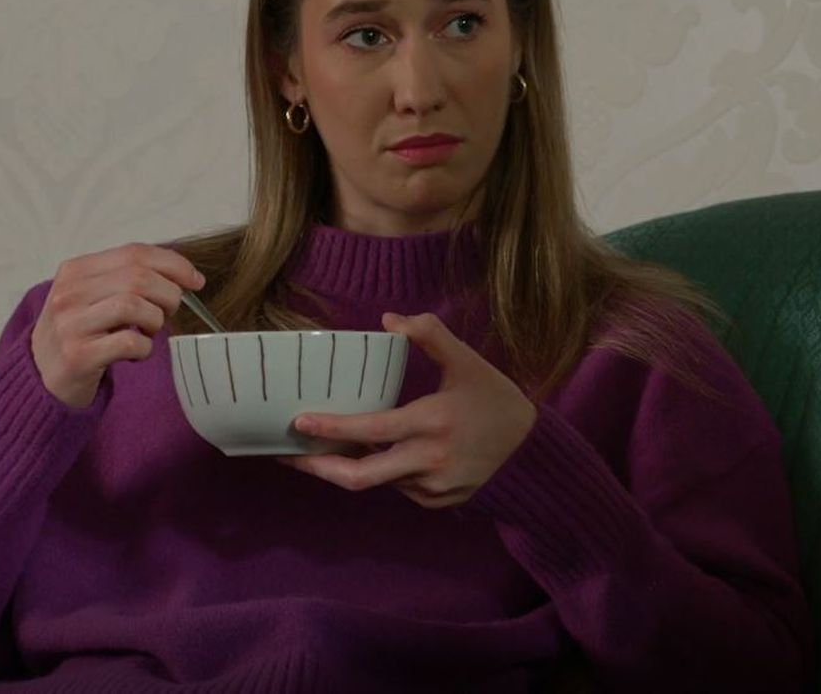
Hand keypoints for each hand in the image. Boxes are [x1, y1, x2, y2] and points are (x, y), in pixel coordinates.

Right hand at [31, 243, 203, 408]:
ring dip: (155, 321)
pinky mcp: (77, 356)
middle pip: (138, 278)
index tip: (195, 280)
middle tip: (169, 312)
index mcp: (75, 270)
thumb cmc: (80, 332)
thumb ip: (128, 279)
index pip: (134, 253)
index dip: (173, 264)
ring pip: (134, 306)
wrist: (41, 376)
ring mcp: (70, 324)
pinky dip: (145, 349)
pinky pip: (129, 343)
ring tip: (149, 333)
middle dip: (168, 295)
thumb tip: (185, 275)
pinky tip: (136, 354)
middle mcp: (68, 293)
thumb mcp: (93, 295)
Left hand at [280, 312, 537, 508]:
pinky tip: (374, 456)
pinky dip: (384, 473)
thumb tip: (388, 319)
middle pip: (359, 477)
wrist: (532, 453)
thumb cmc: (496, 402)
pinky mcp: (437, 502)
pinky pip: (399, 488)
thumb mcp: (468, 363)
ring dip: (351, 466)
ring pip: (378, 481)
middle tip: (288, 454)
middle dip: (318, 467)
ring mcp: (432, 488)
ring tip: (325, 448)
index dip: (332, 427)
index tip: (299, 421)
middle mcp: (428, 461)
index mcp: (433, 423)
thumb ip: (430, 335)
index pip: (371, 429)